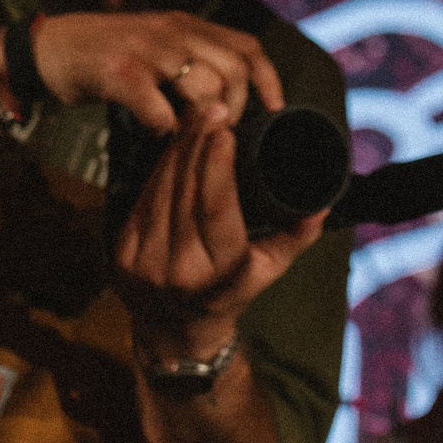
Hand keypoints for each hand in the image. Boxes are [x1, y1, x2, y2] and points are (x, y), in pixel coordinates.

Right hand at [31, 10, 284, 135]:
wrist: (48, 47)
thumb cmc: (108, 54)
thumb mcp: (158, 47)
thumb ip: (191, 63)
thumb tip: (226, 103)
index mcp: (189, 25)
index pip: (248, 46)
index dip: (269, 78)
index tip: (276, 108)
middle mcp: (174, 32)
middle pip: (234, 69)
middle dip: (237, 108)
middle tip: (221, 129)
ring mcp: (148, 50)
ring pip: (204, 87)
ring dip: (205, 119)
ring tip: (192, 133)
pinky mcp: (120, 72)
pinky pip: (158, 106)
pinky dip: (164, 126)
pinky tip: (157, 130)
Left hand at [116, 121, 325, 361]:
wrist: (174, 331)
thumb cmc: (232, 293)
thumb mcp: (270, 269)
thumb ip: (296, 236)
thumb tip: (321, 203)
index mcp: (219, 274)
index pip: (216, 210)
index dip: (217, 168)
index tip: (225, 132)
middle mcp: (178, 269)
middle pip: (186, 192)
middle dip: (198, 146)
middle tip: (213, 110)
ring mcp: (144, 263)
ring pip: (162, 191)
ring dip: (179, 151)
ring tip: (197, 120)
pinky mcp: (121, 254)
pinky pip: (142, 200)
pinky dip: (159, 170)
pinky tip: (175, 147)